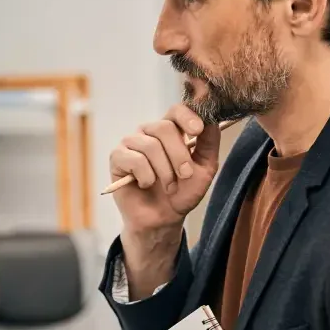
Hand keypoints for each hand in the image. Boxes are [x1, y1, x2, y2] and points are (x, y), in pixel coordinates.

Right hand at [109, 104, 222, 236]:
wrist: (163, 219)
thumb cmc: (183, 192)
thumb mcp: (205, 168)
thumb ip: (209, 142)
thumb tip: (211, 120)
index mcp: (170, 131)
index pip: (176, 110)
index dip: (187, 117)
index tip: (197, 130)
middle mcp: (149, 133)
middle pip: (164, 128)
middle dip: (179, 155)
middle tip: (185, 175)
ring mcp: (132, 144)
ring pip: (150, 146)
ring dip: (164, 171)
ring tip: (168, 187)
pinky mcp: (118, 158)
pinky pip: (134, 159)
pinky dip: (146, 176)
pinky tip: (145, 185)